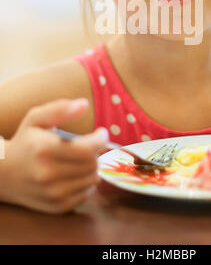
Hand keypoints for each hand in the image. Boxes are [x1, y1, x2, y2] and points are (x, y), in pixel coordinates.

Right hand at [2, 98, 108, 213]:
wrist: (3, 174)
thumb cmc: (25, 141)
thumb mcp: (36, 118)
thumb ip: (60, 109)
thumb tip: (84, 104)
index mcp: (44, 149)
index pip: (87, 149)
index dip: (101, 139)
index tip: (101, 133)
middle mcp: (48, 174)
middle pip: (92, 164)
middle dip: (95, 153)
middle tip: (87, 146)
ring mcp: (53, 193)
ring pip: (93, 179)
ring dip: (91, 167)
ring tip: (80, 160)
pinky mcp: (57, 206)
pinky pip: (87, 194)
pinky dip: (86, 183)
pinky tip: (75, 174)